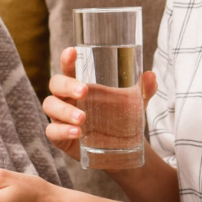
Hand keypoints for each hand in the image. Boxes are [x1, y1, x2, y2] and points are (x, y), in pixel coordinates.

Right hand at [45, 47, 157, 161]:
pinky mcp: (59, 137)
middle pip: (55, 84)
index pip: (69, 69)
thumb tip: (151, 76)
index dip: (67, 60)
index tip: (72, 51)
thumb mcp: (135, 104)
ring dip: (64, 111)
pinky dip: (62, 131)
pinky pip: (52, 131)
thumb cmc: (121, 119)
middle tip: (83, 91)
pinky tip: (76, 133)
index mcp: (80, 85)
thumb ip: (143, 90)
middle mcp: (67, 99)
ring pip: (50, 106)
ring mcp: (61, 117)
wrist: (122, 149)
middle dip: (67, 85)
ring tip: (82, 118)